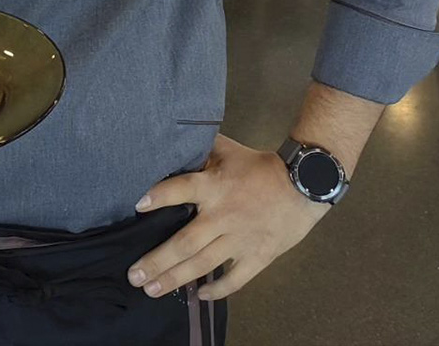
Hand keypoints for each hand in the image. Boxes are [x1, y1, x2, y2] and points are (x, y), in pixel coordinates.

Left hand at [128, 134, 327, 300]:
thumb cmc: (262, 167)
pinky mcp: (258, 255)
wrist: (305, 184)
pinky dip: (217, 290)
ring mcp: (240, 239)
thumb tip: (176, 142)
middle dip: (157, 261)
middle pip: (185, 242)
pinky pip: (235, 279)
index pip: (181, 189)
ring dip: (175, 278)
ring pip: (203, 263)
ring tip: (152, 289)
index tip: (138, 206)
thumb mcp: (229, 150)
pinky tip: (199, 295)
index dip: (160, 196)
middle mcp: (223, 215)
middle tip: (134, 276)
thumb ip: (202, 149)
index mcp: (215, 186)